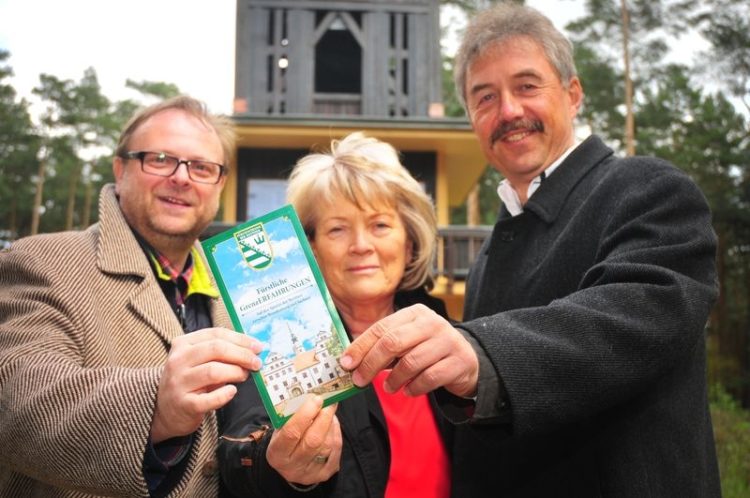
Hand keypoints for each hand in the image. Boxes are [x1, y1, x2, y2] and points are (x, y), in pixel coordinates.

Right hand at [151, 327, 261, 442]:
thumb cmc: (188, 381)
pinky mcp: (184, 404)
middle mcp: (178, 360)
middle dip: (242, 355)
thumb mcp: (197, 361)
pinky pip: (209, 399)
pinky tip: (232, 391)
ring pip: (213, 371)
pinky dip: (224, 394)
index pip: (216, 334)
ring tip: (245, 376)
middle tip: (256, 363)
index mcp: (183, 344)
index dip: (240, 339)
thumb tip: (251, 350)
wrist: (164, 411)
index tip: (258, 346)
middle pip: (216, 349)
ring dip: (236, 372)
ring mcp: (179, 383)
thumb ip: (219, 353)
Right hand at [267, 396, 341, 485]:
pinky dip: (336, 433)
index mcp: (277, 453)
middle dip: (323, 417)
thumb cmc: (285, 441)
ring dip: (330, 424)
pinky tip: (332, 424)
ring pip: (327, 444)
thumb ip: (292, 416)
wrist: (289, 465)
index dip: (305, 414)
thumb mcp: (280, 430)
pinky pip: (336, 450)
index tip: (316, 399)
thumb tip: (311, 397)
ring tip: (329, 411)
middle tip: (329, 402)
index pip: (292, 433)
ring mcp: (310, 473)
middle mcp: (292, 466)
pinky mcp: (324, 474)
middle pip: (313, 440)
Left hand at [340, 304, 478, 396]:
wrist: (467, 359)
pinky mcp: (458, 362)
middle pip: (393, 343)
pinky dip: (414, 388)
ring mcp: (447, 341)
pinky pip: (429, 378)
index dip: (361, 346)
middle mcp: (432, 323)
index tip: (345, 363)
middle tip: (359, 381)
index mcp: (414, 313)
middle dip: (371, 364)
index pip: (381, 328)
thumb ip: (383, 346)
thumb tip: (351, 361)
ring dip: (393, 379)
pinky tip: (408, 391)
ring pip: (410, 362)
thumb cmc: (428, 350)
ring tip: (387, 387)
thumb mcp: (407, 341)